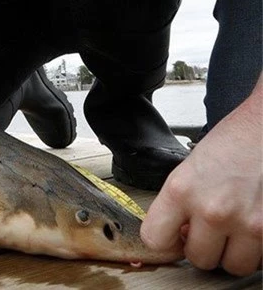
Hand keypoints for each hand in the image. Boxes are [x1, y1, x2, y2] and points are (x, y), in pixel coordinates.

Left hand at [141, 76, 262, 275]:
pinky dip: (257, 249)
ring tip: (234, 229)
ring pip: (232, 266)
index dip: (165, 239)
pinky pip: (261, 259)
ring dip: (232, 252)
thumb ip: (181, 202)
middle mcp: (212, 210)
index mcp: (182, 190)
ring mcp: (247, 224)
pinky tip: (253, 225)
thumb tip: (180, 234)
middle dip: (202, 246)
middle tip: (209, 230)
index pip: (155, 239)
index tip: (173, 235)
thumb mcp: (192, 167)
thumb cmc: (234, 141)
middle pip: (198, 259)